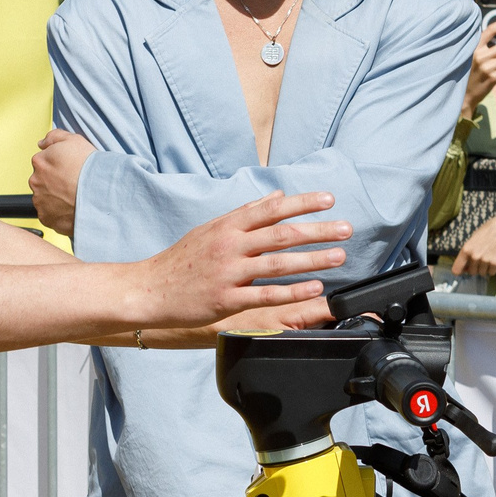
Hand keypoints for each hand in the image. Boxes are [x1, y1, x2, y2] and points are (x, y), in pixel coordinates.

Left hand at [30, 129, 93, 235]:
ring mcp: (40, 201)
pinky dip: (59, 213)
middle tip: (72, 184)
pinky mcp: (46, 218)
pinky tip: (72, 208)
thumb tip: (42, 143)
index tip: (69, 170)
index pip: (43, 162)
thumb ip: (54, 137)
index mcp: (40, 161)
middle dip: (54, 182)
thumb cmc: (89, 167)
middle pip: (42, 181)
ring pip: (45, 198)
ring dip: (56, 198)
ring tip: (74, 197)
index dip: (58, 166)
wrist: (100, 194)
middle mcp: (35, 181)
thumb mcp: (74, 140)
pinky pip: (50, 215)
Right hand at [133, 192, 351, 328]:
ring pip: (277, 263)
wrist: (149, 289)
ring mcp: (228, 273)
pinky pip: (265, 294)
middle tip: (346, 228)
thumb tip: (277, 196)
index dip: (302, 203)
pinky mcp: (226, 300)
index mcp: (227, 226)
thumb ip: (245, 213)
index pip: (271, 209)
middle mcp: (229, 246)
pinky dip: (292, 291)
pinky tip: (314, 288)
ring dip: (312, 259)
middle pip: (281, 234)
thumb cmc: (181, 260)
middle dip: (317, 230)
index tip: (329, 200)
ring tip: (339, 256)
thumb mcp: (210, 229)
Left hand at [451, 207, 495, 279]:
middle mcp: (474, 256)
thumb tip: (465, 266)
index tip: (465, 269)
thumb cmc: (491, 229)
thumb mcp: (475, 237)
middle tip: (483, 258)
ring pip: (482, 273)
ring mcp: (485, 260)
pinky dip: (494, 268)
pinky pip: (491, 273)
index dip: (461, 270)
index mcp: (466, 249)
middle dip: (476, 268)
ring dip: (486, 268)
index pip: (457, 270)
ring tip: (491, 256)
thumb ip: (468, 251)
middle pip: (471, 272)